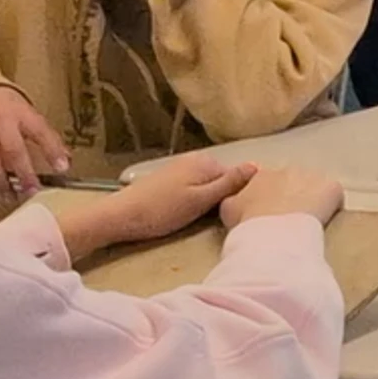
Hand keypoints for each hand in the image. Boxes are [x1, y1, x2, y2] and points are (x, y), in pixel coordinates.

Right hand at [0, 83, 71, 206]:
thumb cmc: (6, 108)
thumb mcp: (28, 115)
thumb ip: (45, 137)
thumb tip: (65, 160)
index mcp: (21, 112)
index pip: (41, 131)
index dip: (52, 150)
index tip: (62, 168)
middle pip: (12, 149)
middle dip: (23, 173)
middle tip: (30, 191)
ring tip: (7, 195)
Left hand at [44, 154, 250, 260]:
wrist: (119, 216)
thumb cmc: (163, 211)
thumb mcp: (201, 201)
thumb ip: (230, 183)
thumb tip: (257, 166)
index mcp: (208, 162)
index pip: (239, 177)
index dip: (237, 197)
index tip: (232, 215)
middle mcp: (195, 159)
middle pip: (222, 179)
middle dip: (222, 197)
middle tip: (214, 219)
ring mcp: (180, 167)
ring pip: (207, 184)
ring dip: (207, 200)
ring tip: (199, 218)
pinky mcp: (168, 178)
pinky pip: (193, 186)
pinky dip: (193, 199)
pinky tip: (185, 212)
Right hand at [217, 162, 345, 228]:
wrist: (274, 232)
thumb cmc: (248, 224)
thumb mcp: (228, 209)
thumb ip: (233, 198)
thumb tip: (237, 197)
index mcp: (263, 174)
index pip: (269, 182)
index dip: (272, 198)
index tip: (272, 213)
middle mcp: (289, 169)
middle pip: (294, 182)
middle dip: (293, 196)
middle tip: (289, 218)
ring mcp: (313, 177)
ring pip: (315, 187)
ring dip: (313, 200)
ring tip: (306, 220)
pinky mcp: (332, 188)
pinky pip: (334, 196)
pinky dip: (332, 206)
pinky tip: (324, 220)